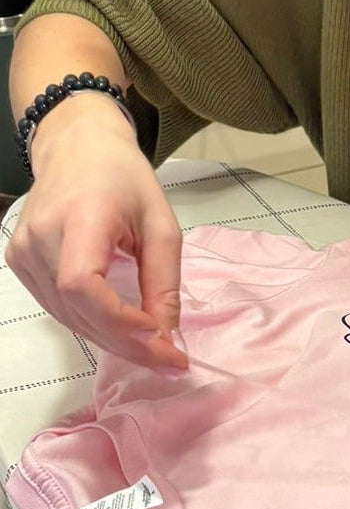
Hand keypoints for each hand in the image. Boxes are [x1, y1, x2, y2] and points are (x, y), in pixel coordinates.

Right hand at [4, 97, 187, 369]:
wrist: (78, 147)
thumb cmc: (125, 178)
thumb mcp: (160, 222)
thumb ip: (163, 279)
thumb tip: (166, 335)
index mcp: (79, 217)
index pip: (82, 284)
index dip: (118, 319)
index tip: (159, 337)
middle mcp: (40, 239)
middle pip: (78, 310)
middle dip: (127, 343)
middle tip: (171, 361)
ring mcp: (23, 253)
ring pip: (68, 317)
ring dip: (112, 340)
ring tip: (154, 351)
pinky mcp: (20, 263)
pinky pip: (58, 307)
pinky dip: (92, 324)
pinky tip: (122, 330)